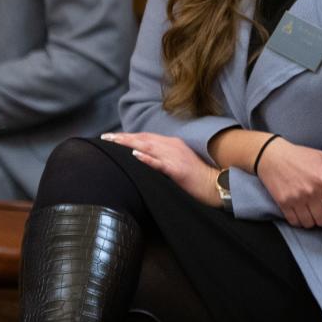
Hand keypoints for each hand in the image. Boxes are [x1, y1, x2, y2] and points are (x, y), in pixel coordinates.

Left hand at [101, 132, 220, 206]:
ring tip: (114, 141)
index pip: (145, 136)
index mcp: (172, 143)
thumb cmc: (196, 177)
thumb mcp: (177, 161)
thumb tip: (143, 156)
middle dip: (123, 137)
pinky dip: (147, 158)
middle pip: (143, 138)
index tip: (111, 137)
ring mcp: (175, 157)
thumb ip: (162, 156)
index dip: (128, 136)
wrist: (216, 185)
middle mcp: (172, 146)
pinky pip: (160, 163)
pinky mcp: (178, 170)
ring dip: (129, 143)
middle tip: (105, 137)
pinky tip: (135, 155)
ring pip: (148, 147)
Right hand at [256, 138, 321, 227]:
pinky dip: (298, 221)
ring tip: (311, 213)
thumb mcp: (321, 156)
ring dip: (312, 221)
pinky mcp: (283, 203)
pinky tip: (300, 214)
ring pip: (309, 223)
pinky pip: (294, 221)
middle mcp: (310, 192)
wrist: (270, 155)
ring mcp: (296, 199)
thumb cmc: (297, 155)